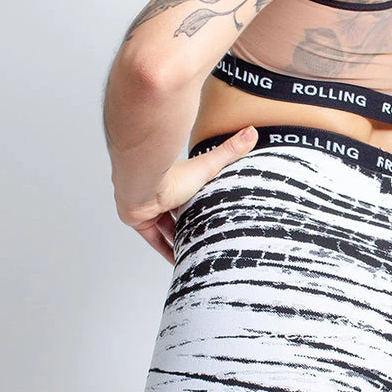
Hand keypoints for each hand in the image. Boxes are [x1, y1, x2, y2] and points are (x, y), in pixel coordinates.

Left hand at [116, 126, 257, 263]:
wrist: (141, 182)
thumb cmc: (172, 173)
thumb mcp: (208, 166)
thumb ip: (230, 150)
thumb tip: (253, 131)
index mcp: (176, 178)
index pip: (189, 190)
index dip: (198, 200)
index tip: (210, 209)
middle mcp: (160, 192)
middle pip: (176, 210)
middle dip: (189, 222)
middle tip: (205, 235)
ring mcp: (148, 206)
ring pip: (164, 227)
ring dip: (177, 238)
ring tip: (195, 251)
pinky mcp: (139, 220)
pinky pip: (153, 239)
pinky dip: (164, 250)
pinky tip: (176, 260)